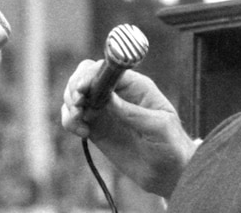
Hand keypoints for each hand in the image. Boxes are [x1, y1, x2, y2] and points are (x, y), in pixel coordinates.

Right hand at [61, 59, 196, 196]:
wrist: (167, 171)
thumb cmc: (170, 144)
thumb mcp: (158, 127)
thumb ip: (133, 112)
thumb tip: (108, 98)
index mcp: (136, 86)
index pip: (107, 70)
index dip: (91, 75)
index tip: (81, 90)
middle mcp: (118, 93)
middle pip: (86, 76)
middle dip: (75, 87)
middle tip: (77, 106)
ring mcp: (105, 109)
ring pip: (76, 95)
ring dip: (70, 105)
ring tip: (79, 123)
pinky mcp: (96, 127)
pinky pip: (74, 117)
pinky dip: (70, 121)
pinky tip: (82, 133)